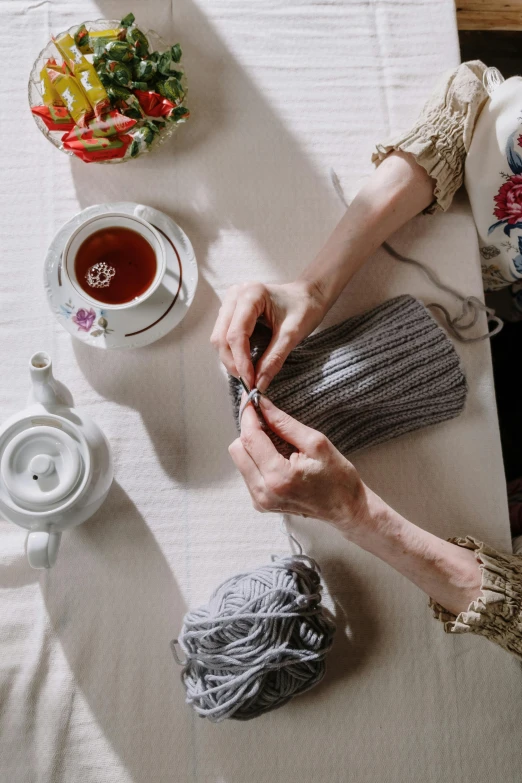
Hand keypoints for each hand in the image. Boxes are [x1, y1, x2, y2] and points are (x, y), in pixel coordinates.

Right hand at [210, 279, 325, 390]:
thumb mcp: (292, 335)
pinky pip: (223, 335)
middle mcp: (236, 295)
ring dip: (230, 359)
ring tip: (247, 373)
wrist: (309, 296)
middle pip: (222, 336)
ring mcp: (230, 302)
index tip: (250, 382)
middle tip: (248, 381)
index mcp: (252, 294)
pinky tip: (244, 361)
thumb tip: (258, 385)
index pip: (237, 334)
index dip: (241, 361)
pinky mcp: (230, 311)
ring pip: (219, 337)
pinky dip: (231, 352)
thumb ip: (274, 359)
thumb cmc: (305, 308)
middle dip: (233, 362)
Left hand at [228, 395, 367, 532]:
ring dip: (253, 446)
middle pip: (237, 450)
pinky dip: (257, 460)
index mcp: (278, 476)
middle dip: (249, 431)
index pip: (250, 438)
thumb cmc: (337, 477)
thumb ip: (284, 423)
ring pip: (240, 460)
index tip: (249, 399)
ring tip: (277, 443)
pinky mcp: (260, 503)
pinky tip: (276, 458)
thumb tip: (262, 405)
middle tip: (266, 420)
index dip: (247, 416)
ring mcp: (260, 500)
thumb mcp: (316, 443)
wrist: (346, 508)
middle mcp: (263, 492)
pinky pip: (248, 472)